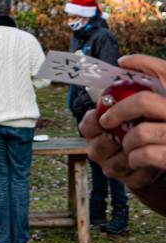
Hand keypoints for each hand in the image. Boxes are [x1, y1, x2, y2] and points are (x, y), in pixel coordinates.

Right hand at [79, 54, 165, 187]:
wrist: (153, 145)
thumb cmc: (139, 118)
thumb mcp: (131, 99)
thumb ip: (125, 83)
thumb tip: (124, 62)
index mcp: (93, 128)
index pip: (87, 124)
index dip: (95, 121)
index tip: (106, 117)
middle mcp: (97, 149)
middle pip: (96, 147)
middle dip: (111, 141)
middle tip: (126, 133)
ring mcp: (111, 166)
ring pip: (114, 165)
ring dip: (131, 156)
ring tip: (147, 146)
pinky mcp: (128, 180)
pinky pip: (134, 178)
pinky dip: (145, 171)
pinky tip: (155, 161)